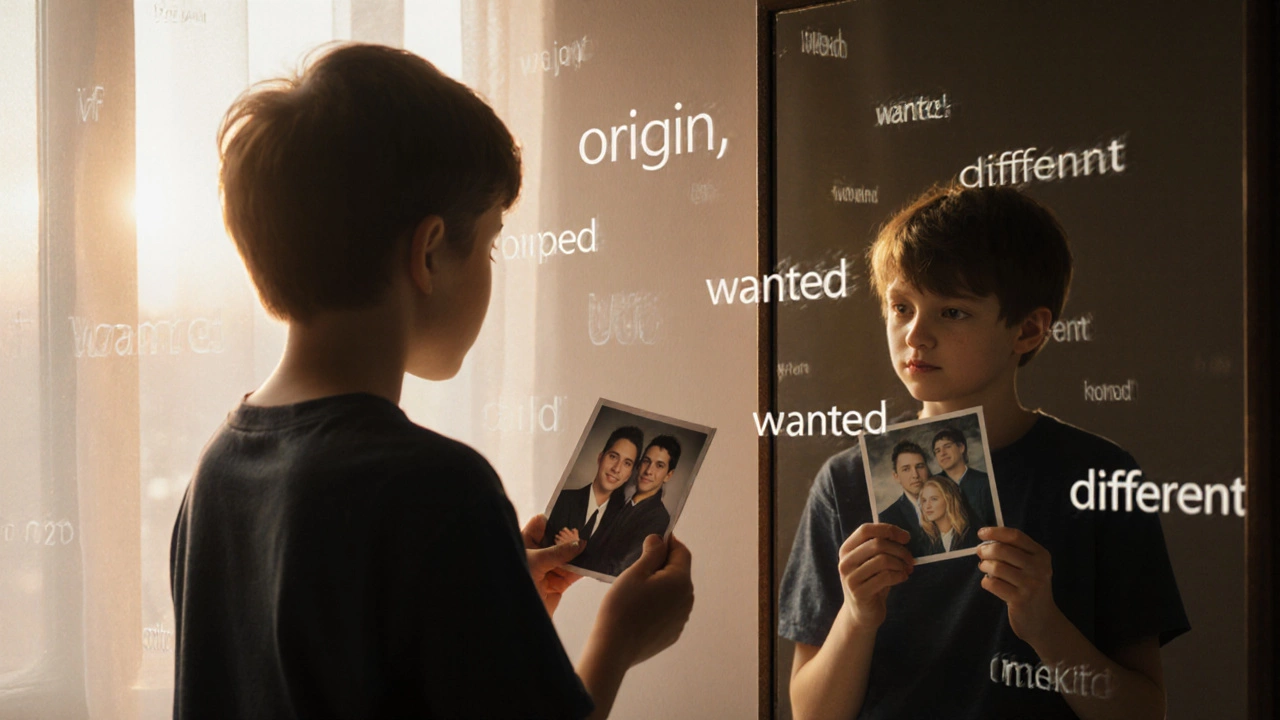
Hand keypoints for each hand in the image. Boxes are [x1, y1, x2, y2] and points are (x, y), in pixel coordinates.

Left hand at [521, 514, 585, 615]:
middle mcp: (536, 555)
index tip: (574, 514)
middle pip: (557, 540)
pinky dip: (583, 569)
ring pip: (567, 557)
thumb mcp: (536, 562)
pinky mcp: (556, 585)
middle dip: (572, 536)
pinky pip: (572, 574)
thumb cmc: (515, 582)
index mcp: (523, 543)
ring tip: (597, 542)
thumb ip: (559, 552)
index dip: (555, 518)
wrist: (513, 618)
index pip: (540, 524)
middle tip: (591, 527)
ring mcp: (547, 570)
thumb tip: (580, 542)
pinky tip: (594, 561)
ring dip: (580, 553)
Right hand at [595, 534, 693, 666]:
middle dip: (663, 565)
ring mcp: (681, 619)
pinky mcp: (673, 633)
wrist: (614, 647)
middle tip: (638, 565)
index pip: (682, 552)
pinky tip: (640, 608)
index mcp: (681, 581)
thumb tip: (660, 539)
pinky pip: (669, 611)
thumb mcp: (635, 572)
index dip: (669, 542)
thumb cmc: (622, 605)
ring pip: (675, 592)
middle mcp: (688, 600)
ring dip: (661, 585)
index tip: (653, 539)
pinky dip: (659, 604)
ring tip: (637, 588)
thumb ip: (652, 553)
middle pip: (679, 573)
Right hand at [838, 523, 913, 631]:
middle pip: (877, 544)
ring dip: (901, 564)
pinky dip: (900, 575)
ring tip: (906, 570)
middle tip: (911, 559)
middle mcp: (845, 562)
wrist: (862, 614)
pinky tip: (903, 578)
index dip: (888, 530)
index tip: (906, 538)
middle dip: (900, 550)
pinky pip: (886, 577)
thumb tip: (903, 536)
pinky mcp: (859, 593)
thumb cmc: (871, 583)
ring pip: (883, 560)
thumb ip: (880, 547)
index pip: (865, 530)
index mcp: (846, 549)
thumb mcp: (871, 562)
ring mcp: (850, 578)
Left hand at [976, 526, 1063, 645]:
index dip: (995, 532)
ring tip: (985, 569)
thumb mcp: (1031, 566)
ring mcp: (1030, 585)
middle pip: (1002, 550)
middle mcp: (1039, 568)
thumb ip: (1014, 551)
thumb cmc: (1030, 587)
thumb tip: (987, 540)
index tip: (981, 533)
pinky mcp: (1020, 600)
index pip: (1015, 536)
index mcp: (1041, 555)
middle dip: (985, 550)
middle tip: (980, 554)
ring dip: (985, 567)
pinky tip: (991, 584)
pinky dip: (986, 582)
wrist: (1042, 620)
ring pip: (995, 567)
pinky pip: (992, 584)